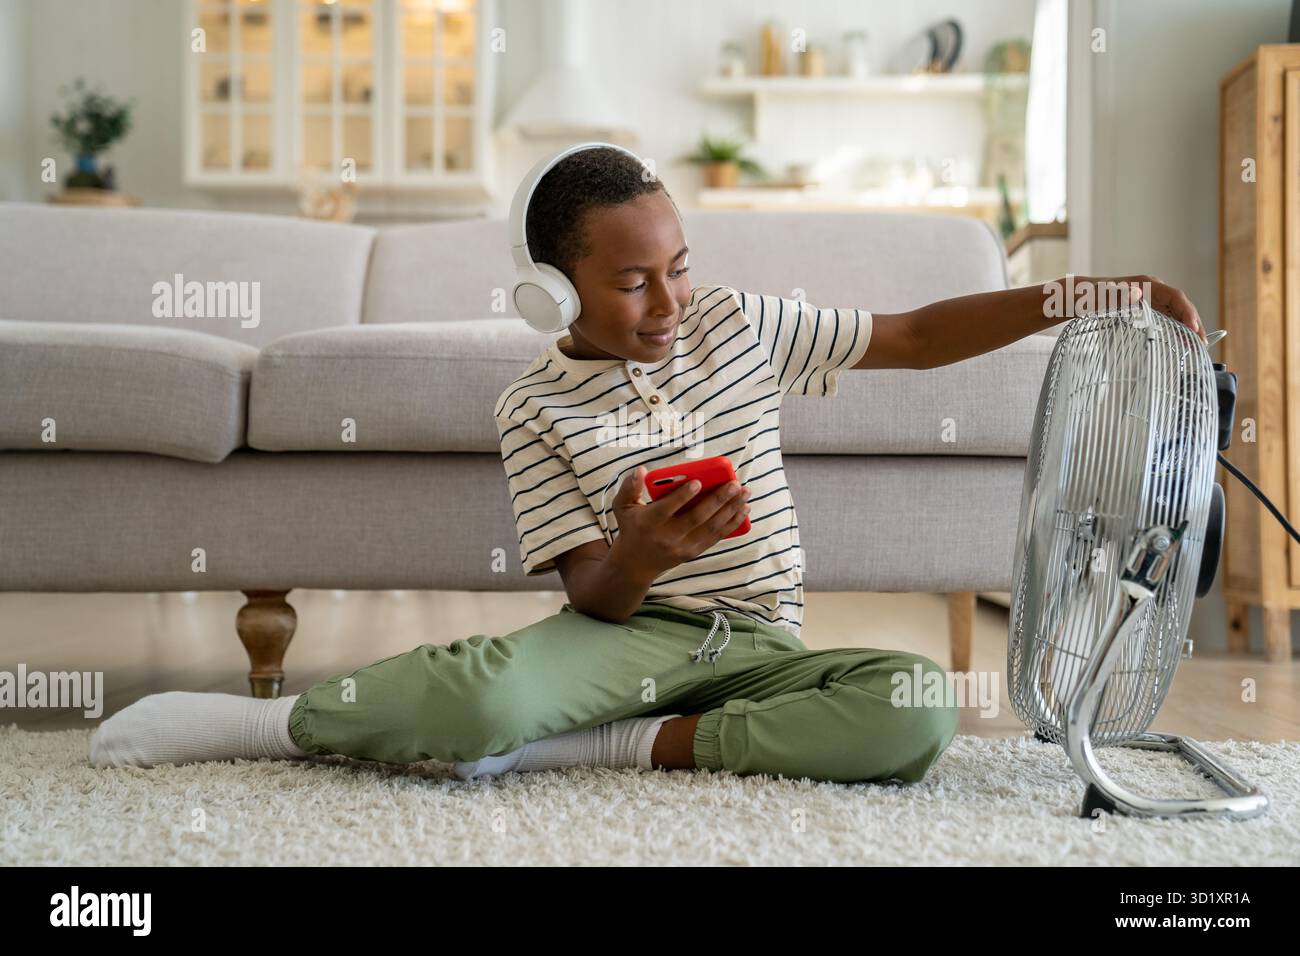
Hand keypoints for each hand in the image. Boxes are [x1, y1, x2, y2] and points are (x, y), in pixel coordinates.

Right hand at [609, 466, 750, 578]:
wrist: (635, 564)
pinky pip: (716, 537)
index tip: (697, 482)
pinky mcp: (693, 553)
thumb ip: (629, 487)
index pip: (667, 509)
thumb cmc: (631, 527)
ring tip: (745, 493)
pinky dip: (732, 523)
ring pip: (711, 528)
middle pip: (696, 518)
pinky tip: (744, 509)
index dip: (682, 496)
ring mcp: (682, 547)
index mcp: (648, 523)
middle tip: (735, 483)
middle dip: (718, 500)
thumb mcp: (622, 507)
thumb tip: (642, 470)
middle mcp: (667, 537)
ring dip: (731, 510)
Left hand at [1071, 274, 1207, 343]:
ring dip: (1187, 330)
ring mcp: (1150, 301)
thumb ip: (1116, 295)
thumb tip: (1136, 294)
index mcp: (1146, 285)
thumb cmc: (1087, 297)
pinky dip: (1175, 331)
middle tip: (1201, 345)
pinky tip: (1181, 343)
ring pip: (1176, 314)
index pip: (1175, 297)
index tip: (1193, 329)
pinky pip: (1166, 320)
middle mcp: (1152, 291)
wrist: (1078, 298)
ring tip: (1197, 348)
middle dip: (1193, 324)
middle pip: (1180, 307)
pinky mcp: (1145, 311)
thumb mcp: (1099, 296)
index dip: (1187, 312)